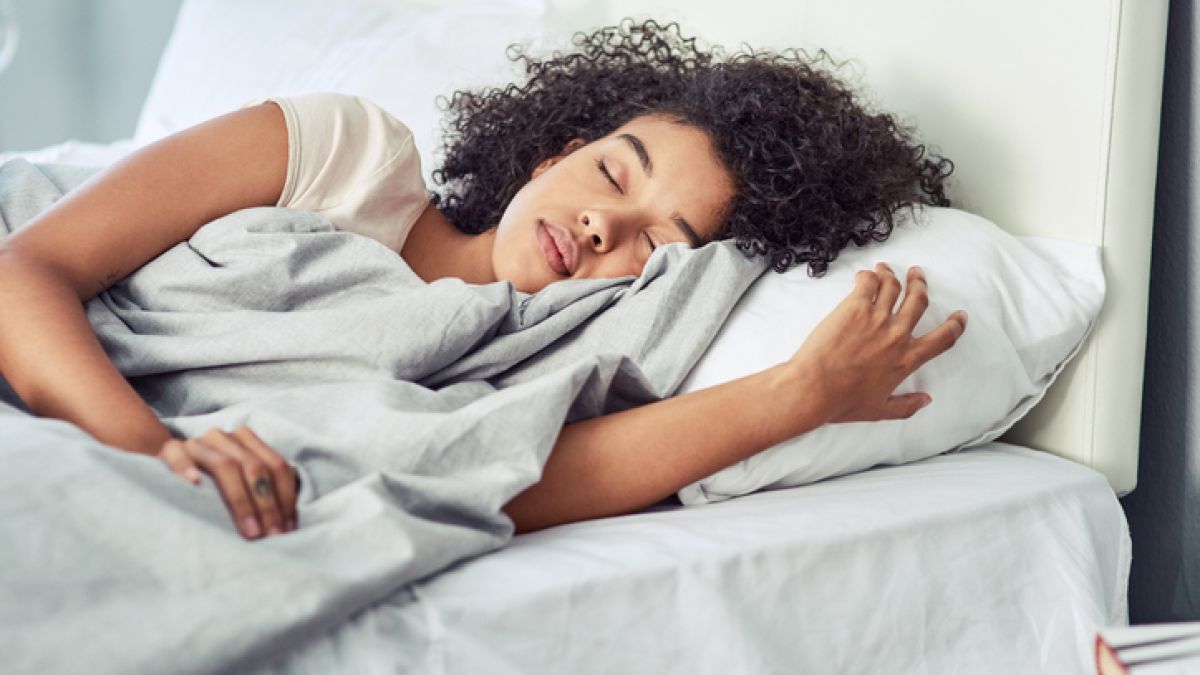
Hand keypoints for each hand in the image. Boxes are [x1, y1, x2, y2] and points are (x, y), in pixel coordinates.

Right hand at [158, 427, 297, 539]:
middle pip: (255, 467)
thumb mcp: (242, 486)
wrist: (169, 469)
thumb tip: (291, 525)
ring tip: (250, 531)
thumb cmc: (212, 487)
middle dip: (267, 505)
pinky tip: (194, 483)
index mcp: (248, 442)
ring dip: (240, 500)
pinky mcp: (169, 450)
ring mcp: (198, 443)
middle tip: (271, 536)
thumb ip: (266, 492)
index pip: (276, 466)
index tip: (288, 530)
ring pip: (225, 465)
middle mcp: (225, 438)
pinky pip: (177, 455)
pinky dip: (186, 467)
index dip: (286, 498)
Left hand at [790, 263, 966, 424]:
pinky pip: (869, 282)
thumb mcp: (880, 410)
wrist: (814, 388)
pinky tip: (865, 275)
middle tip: (918, 275)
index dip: (955, 325)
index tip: (959, 316)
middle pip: (918, 301)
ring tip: (888, 269)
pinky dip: (870, 275)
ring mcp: (877, 318)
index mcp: (907, 360)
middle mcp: (897, 335)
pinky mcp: (855, 307)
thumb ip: (906, 406)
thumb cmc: (842, 402)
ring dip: (894, 275)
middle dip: (921, 285)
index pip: (943, 339)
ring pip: (894, 286)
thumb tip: (925, 401)